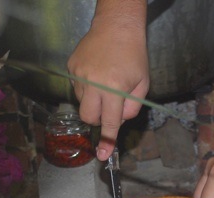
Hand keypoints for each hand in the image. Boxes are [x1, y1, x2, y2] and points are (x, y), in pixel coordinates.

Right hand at [67, 2, 148, 160]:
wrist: (117, 26)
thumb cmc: (134, 55)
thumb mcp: (142, 83)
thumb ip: (132, 107)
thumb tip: (119, 121)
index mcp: (113, 89)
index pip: (110, 122)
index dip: (107, 140)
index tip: (102, 155)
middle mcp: (93, 83)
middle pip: (88, 117)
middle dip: (98, 119)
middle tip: (109, 107)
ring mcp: (79, 74)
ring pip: (82, 102)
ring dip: (94, 100)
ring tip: (105, 82)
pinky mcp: (71, 67)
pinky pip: (77, 87)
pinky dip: (87, 87)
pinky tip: (97, 74)